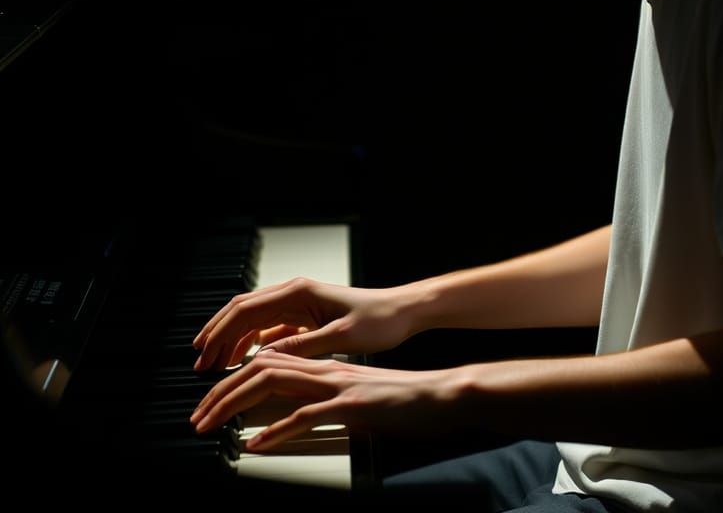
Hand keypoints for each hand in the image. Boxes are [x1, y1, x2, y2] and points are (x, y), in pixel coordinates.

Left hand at [190, 349, 467, 450]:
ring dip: (236, 404)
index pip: (268, 364)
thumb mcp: (355, 396)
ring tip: (211, 424)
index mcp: (325, 368)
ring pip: (274, 384)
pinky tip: (257, 445)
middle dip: (222, 391)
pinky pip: (305, 415)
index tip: (211, 402)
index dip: (234, 381)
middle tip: (198, 416)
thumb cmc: (402, 399)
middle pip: (261, 369)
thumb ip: (324, 401)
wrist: (439, 395)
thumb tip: (294, 417)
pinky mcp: (350, 406)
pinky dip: (276, 430)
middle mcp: (326, 370)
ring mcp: (337, 386)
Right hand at [191, 277, 421, 370]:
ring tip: (216, 364)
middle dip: (218, 335)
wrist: (402, 312)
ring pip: (253, 318)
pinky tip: (244, 359)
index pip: (246, 311)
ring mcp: (299, 302)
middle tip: (200, 362)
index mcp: (299, 292)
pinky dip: (251, 341)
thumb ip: (302, 346)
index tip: (204, 357)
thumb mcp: (341, 338)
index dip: (220, 334)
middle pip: (242, 310)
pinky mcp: (305, 315)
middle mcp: (295, 292)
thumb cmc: (379, 321)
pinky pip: (269, 326)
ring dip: (232, 338)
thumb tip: (264, 358)